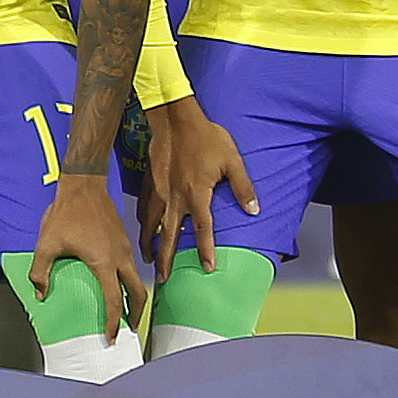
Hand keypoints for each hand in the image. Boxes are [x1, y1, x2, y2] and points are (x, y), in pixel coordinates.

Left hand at [29, 179, 147, 345]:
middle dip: (136, 313)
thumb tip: (40, 295)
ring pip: (138, 279)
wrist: (84, 184)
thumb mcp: (47, 243)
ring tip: (126, 311)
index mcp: (104, 262)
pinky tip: (118, 283)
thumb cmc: (66, 212)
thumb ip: (40, 271)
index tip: (111, 337)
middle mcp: (120, 257)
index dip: (113, 322)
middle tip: (128, 328)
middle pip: (138, 293)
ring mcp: (125, 247)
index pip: (114, 300)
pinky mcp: (124, 240)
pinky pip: (132, 266)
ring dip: (135, 297)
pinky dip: (130, 281)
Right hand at [139, 92, 253, 275]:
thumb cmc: (207, 137)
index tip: (207, 269)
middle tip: (162, 280)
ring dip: (150, 244)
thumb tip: (255, 210)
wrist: (175, 117)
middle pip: (169, 236)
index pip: (204, 229)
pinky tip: (143, 229)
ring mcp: (159, 191)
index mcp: (197, 194)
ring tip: (148, 260)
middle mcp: (175, 198)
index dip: (206, 250)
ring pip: (151, 224)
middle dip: (166, 260)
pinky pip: (144, 208)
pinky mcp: (149, 182)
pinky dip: (143, 222)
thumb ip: (243, 187)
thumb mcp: (232, 160)